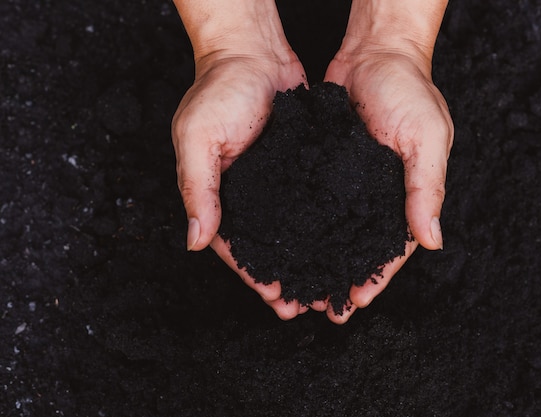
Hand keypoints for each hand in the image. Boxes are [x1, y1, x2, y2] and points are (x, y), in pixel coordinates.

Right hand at [172, 0, 312, 319]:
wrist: (252, 52)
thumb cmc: (218, 91)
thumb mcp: (197, 139)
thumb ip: (197, 189)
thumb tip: (195, 241)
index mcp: (219, 196)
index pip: (236, 247)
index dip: (256, 276)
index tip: (277, 300)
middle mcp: (249, 195)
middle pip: (267, 247)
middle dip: (286, 277)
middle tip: (308, 305)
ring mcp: (276, 183)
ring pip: (292, 232)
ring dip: (307, 259)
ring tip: (325, 285)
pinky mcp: (300, 167)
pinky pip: (310, 204)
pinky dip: (321, 226)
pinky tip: (338, 244)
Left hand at [323, 0, 452, 323]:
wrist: (374, 51)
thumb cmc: (408, 89)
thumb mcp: (426, 138)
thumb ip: (427, 189)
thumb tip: (433, 242)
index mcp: (407, 193)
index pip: (393, 246)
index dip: (377, 276)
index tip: (356, 301)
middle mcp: (378, 193)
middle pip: (360, 246)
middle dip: (344, 276)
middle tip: (323, 306)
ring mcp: (350, 182)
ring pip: (336, 230)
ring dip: (322, 258)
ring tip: (302, 285)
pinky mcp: (326, 165)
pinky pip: (316, 202)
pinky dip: (306, 225)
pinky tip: (288, 243)